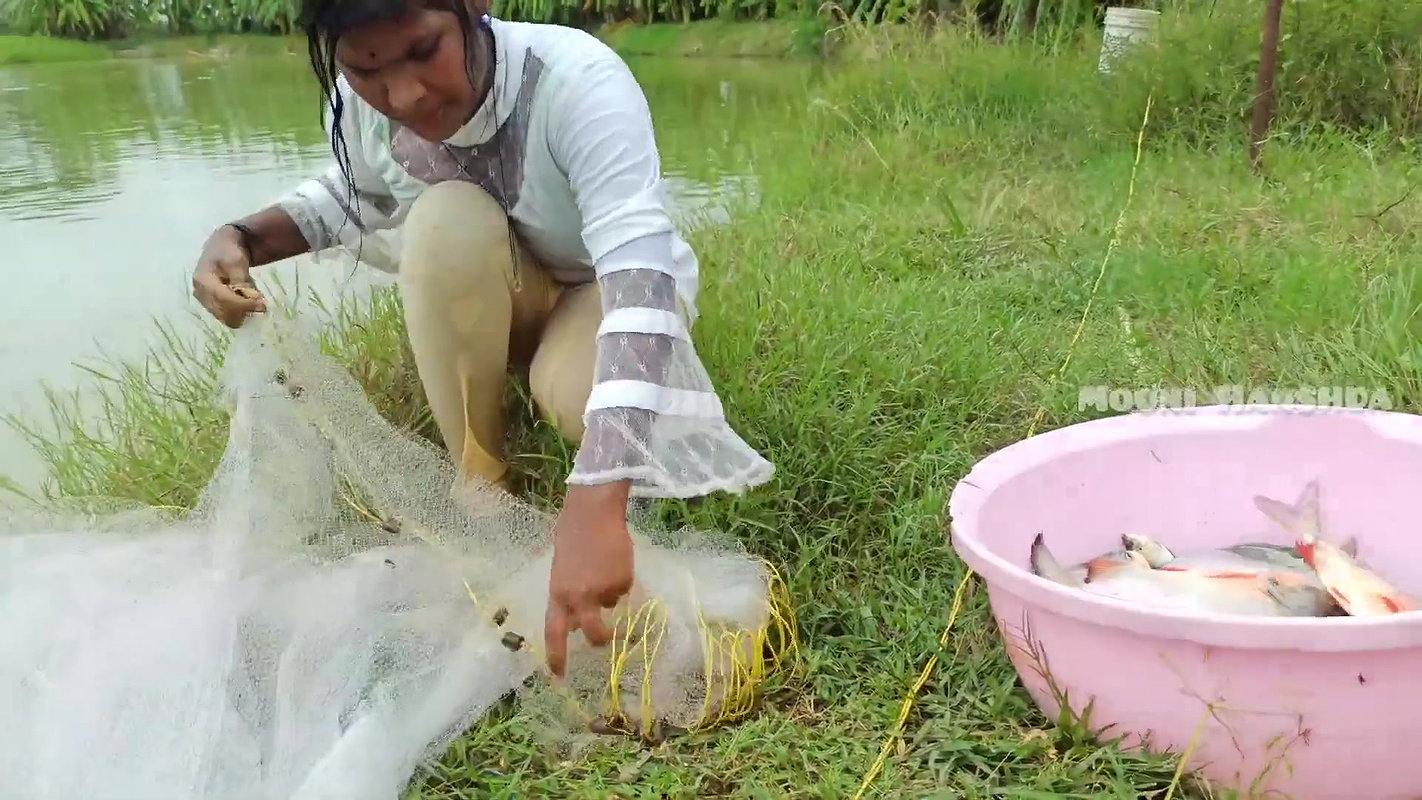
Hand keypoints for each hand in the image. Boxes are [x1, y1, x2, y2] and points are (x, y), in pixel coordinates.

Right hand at [192, 224, 265, 327]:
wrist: (220, 247)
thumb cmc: (228, 252)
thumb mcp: (237, 262)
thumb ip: (242, 282)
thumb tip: (253, 300)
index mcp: (203, 280)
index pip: (224, 299)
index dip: (244, 305)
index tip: (262, 306)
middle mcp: (199, 292)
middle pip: (223, 312)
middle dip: (244, 310)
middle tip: (261, 305)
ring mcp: (203, 300)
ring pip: (224, 317)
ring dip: (241, 312)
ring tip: (253, 301)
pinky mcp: (209, 304)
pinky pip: (225, 315)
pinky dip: (238, 312)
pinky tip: (246, 302)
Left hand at [544, 481, 634, 677]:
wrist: (592, 513)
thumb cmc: (573, 537)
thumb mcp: (563, 571)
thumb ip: (569, 594)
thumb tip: (577, 618)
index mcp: (558, 594)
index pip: (554, 633)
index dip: (557, 657)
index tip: (559, 677)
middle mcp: (578, 597)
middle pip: (594, 633)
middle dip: (603, 638)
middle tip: (610, 635)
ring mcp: (602, 590)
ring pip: (612, 604)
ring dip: (611, 592)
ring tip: (607, 567)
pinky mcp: (622, 581)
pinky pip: (624, 587)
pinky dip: (622, 576)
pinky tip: (614, 557)